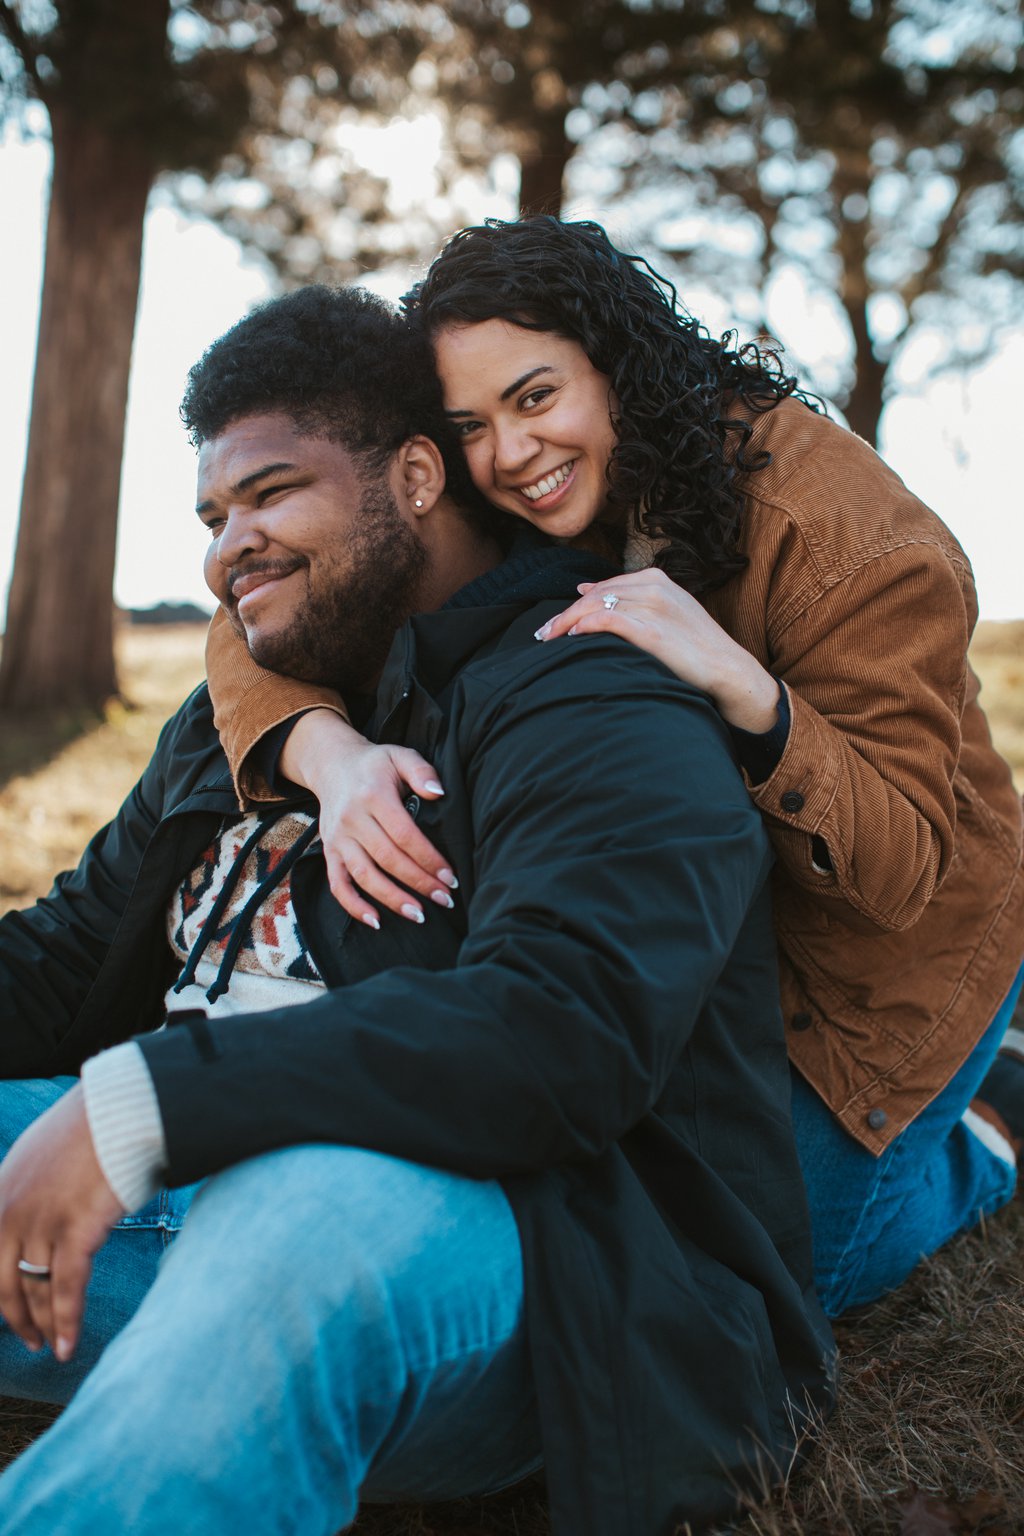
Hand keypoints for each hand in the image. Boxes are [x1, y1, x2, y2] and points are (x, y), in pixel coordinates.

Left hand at [0, 1084, 124, 1361]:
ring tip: (50, 1347)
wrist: (120, 1110)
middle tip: (28, 1339)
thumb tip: (26, 1222)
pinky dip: (66, 1322)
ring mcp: (41, 1224)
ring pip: (35, 1290)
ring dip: (42, 1325)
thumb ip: (21, 1192)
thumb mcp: (34, 1157)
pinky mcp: (76, 1232)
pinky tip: (67, 1345)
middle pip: (3, 1283)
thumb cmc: (87, 1127)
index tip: (6, 1310)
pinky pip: (66, 1289)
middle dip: (15, 1318)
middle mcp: (9, 1213)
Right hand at [280, 710, 458, 926]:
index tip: (450, 877)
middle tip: (445, 900)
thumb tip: (439, 793)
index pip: (405, 835)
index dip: (428, 859)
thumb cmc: (375, 764)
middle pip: (388, 859)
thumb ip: (421, 770)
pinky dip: (354, 906)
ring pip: (365, 876)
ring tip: (419, 915)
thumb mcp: (400, 755)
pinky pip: (338, 884)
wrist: (331, 764)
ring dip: (392, 899)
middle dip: (419, 883)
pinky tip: (376, 921)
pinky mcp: (329, 851)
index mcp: (373, 796)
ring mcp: (338, 838)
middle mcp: (352, 819)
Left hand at [534, 569, 780, 733]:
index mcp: (655, 579)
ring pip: (595, 605)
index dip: (575, 604)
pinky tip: (573, 638)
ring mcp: (653, 606)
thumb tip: (586, 589)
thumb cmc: (694, 648)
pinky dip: (585, 626)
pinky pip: (607, 620)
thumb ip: (628, 599)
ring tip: (548, 639)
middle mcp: (653, 586)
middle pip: (594, 595)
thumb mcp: (664, 613)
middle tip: (542, 633)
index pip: (603, 586)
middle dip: (564, 614)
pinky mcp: (652, 630)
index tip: (555, 623)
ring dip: (566, 622)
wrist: (728, 670)